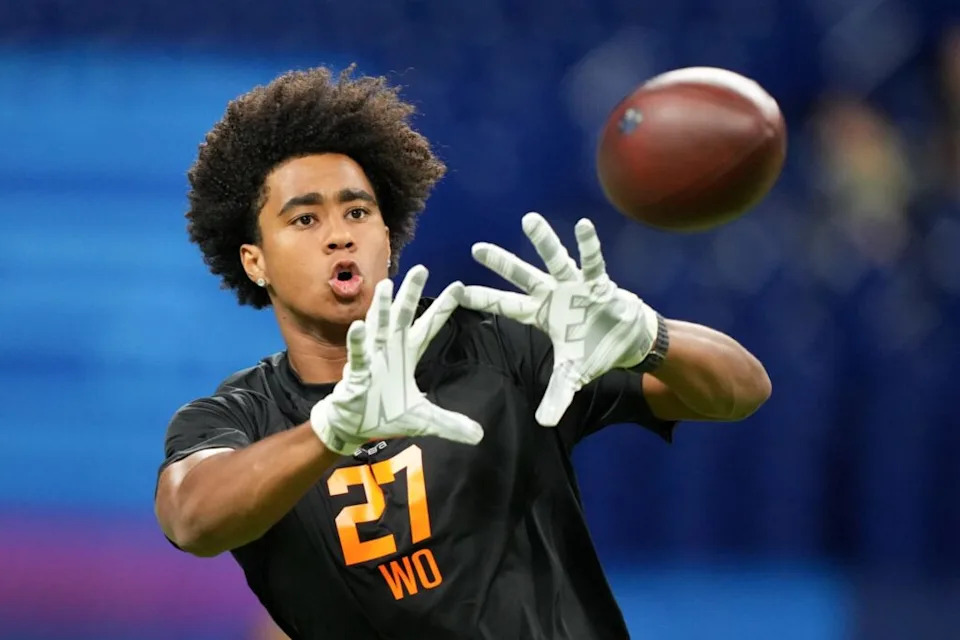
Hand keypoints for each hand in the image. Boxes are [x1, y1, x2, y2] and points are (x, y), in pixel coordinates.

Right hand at [310, 265, 483, 454]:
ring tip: (388, 286)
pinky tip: (359, 327)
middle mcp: (390, 349)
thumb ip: (451, 423)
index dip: (443, 308)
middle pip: (404, 316)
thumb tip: (480, 436)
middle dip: (412, 293)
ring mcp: (372, 358)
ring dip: (383, 307)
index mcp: (407, 354)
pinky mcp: (357, 373)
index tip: (459, 287)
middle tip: (421, 268)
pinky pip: (358, 355)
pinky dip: (358, 341)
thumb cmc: (384, 414)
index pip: (429, 326)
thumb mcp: (424, 419)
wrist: (353, 426)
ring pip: (379, 327)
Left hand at [461, 213, 665, 426]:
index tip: (458, 290)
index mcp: (541, 315)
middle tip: (477, 248)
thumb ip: (557, 396)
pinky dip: (589, 246)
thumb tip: (543, 424)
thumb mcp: (573, 376)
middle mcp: (553, 295)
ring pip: (554, 260)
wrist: (629, 341)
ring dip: (543, 241)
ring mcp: (575, 286)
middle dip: (500, 264)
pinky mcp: (599, 283)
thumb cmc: (596, 351)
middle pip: (521, 277)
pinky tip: (583, 226)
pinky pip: (592, 262)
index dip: (484, 299)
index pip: (506, 306)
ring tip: (528, 220)